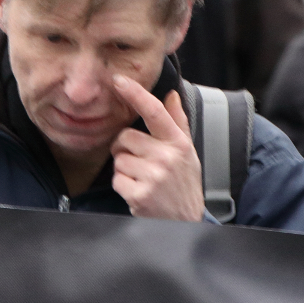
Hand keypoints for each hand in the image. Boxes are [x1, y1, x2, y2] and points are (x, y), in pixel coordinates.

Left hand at [110, 76, 205, 222]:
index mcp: (178, 143)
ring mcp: (153, 177)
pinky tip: (138, 191)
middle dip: (126, 148)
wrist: (187, 222)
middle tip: (141, 162)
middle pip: (125, 137)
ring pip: (118, 158)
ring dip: (125, 168)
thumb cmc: (184, 183)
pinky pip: (116, 178)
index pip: (155, 112)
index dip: (135, 94)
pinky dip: (122, 185)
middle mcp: (167, 157)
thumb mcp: (187, 152)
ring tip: (143, 179)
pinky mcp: (139, 195)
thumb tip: (171, 94)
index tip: (118, 80)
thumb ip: (177, 122)